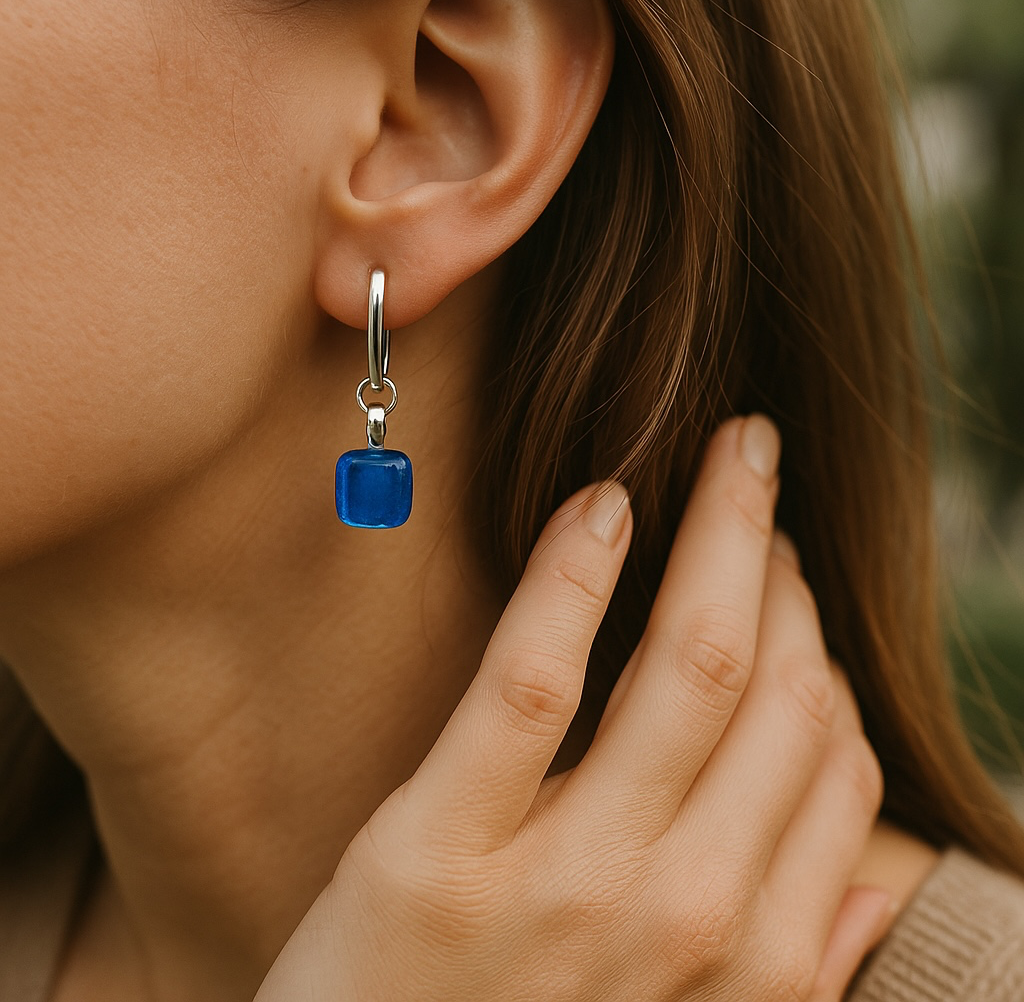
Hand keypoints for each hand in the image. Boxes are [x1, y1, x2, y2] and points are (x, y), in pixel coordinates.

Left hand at [256, 417, 886, 1001]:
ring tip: (720, 462)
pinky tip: (601, 502)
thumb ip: (788, 965)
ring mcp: (563, 884)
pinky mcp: (438, 852)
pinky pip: (532, 683)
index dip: (820, 647)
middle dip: (781, 566)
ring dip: (720, 540)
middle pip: (771, 690)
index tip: (789, 580)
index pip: (835, 764)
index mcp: (751, 963)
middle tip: (756, 484)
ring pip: (684, 667)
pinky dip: (573, 577)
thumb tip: (871, 887)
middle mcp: (682, 917)